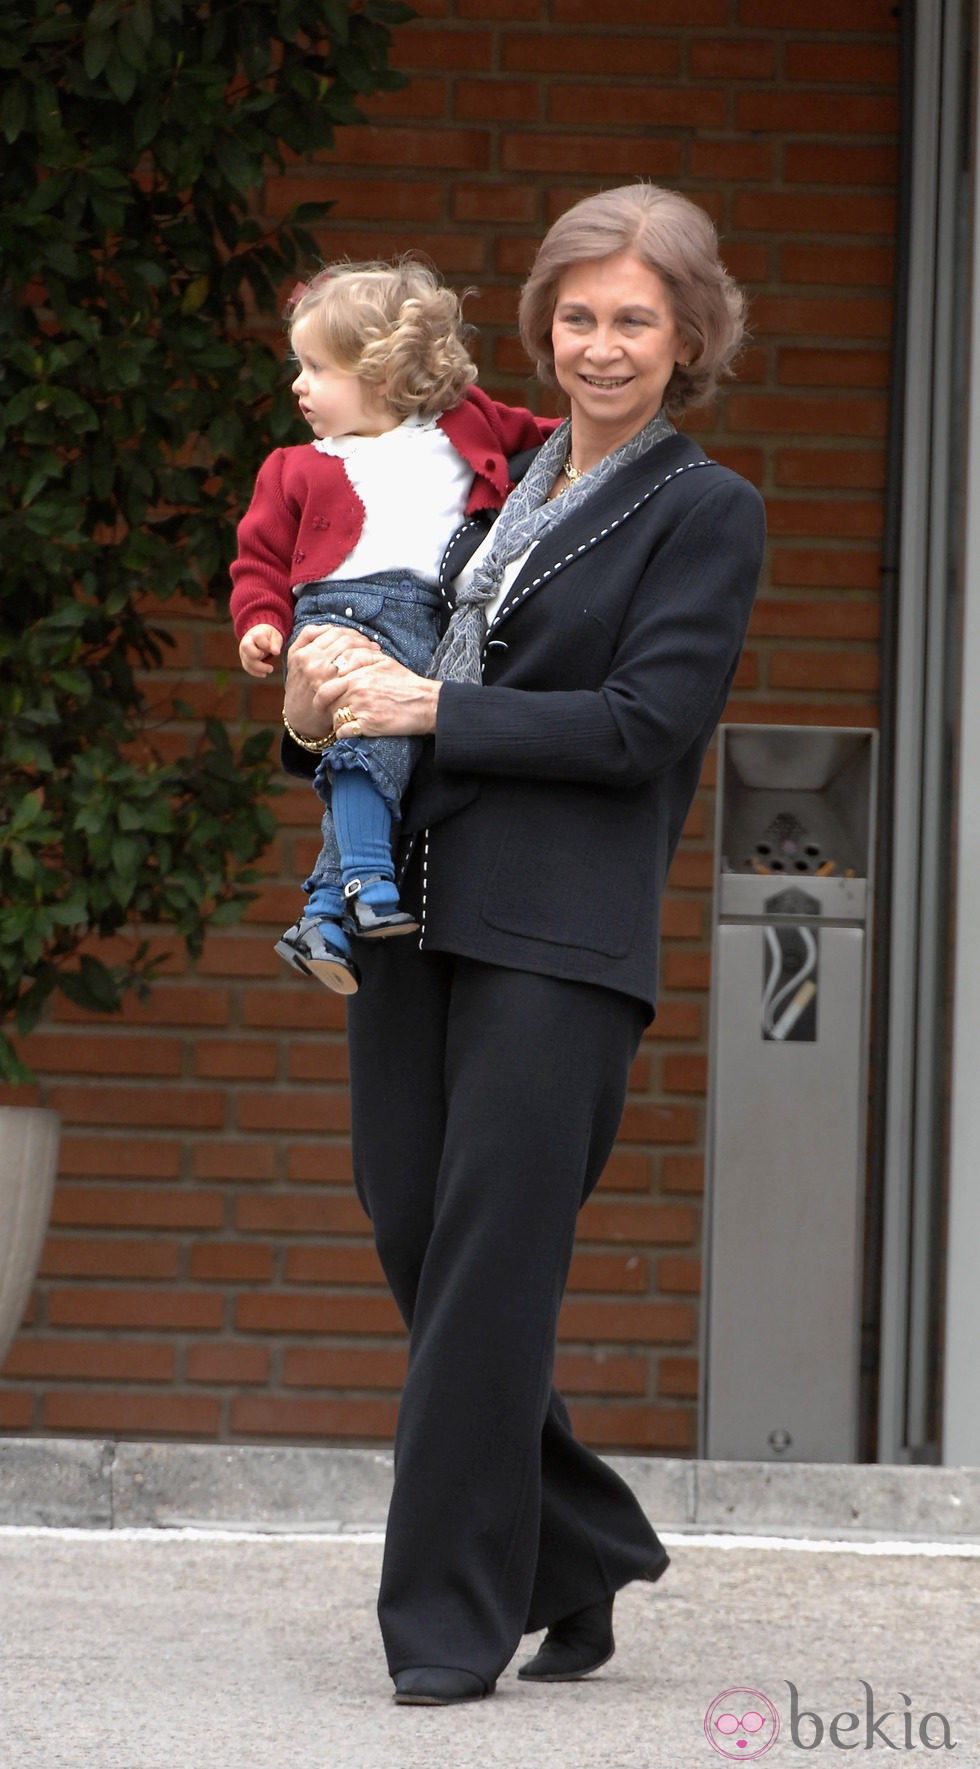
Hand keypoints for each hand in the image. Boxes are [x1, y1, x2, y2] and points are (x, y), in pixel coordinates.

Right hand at [239, 624, 283, 677]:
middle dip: (256, 655)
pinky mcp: (245, 659)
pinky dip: (255, 672)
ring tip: (270, 669)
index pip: (257, 637)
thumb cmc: (269, 637)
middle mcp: (247, 641)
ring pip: (247, 660)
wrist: (259, 637)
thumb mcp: (275, 637)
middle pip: (246, 647)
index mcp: (256, 633)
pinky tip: (264, 674)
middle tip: (267, 657)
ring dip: (259, 667)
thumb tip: (276, 652)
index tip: (274, 651)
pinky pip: (247, 667)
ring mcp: (244, 651)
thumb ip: (275, 644)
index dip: (265, 644)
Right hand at [283, 623, 382, 737]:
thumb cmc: (301, 686)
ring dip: (367, 652)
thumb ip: (306, 639)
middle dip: (362, 641)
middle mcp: (311, 662)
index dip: (351, 633)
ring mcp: (322, 677)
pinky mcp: (332, 691)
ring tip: (375, 655)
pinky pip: (353, 670)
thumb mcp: (295, 660)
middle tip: (373, 647)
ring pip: (351, 652)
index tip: (361, 639)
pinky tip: (371, 668)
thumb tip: (325, 626)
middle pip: (344, 640)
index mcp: (303, 651)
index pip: (333, 632)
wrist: (299, 716)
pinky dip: (365, 666)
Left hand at [330, 653, 441, 737]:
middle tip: (327, 710)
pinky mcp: (367, 726)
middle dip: (325, 706)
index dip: (323, 689)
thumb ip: (358, 657)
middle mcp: (356, 690)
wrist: (425, 703)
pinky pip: (343, 732)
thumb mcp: (383, 661)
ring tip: (346, 719)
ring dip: (336, 720)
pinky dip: (344, 733)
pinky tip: (352, 730)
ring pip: (333, 717)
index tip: (325, 695)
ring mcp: (361, 709)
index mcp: (357, 674)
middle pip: (326, 700)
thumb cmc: (405, 682)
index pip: (327, 682)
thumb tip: (338, 663)